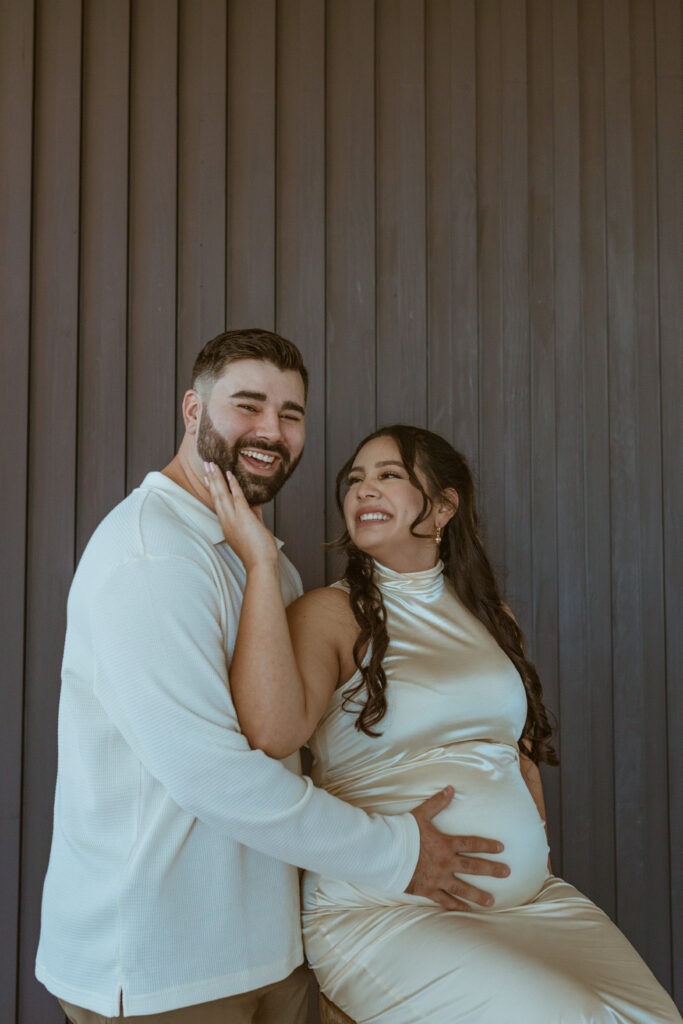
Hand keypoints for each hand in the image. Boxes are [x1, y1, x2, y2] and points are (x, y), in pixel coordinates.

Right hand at [204, 462, 278, 570]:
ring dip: (217, 478)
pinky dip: (233, 484)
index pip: (218, 503)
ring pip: (222, 494)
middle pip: (216, 496)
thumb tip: (255, 504)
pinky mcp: (243, 517)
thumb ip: (254, 515)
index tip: (209, 478)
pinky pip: (237, 497)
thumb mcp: (254, 529)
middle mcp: (226, 521)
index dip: (213, 489)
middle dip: (211, 479)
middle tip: (206, 465)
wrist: (260, 564)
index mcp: (227, 525)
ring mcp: (233, 519)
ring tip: (212, 464)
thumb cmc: (258, 551)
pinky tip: (230, 474)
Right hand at [406, 787, 509, 910]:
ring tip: (492, 901)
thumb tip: (450, 789)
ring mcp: (438, 878)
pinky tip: (467, 910)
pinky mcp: (428, 890)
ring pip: (462, 888)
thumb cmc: (403, 833)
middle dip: (491, 869)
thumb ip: (437, 803)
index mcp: (445, 844)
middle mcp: (445, 862)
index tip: (501, 848)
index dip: (487, 845)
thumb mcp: (420, 815)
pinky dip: (456, 905)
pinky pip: (445, 900)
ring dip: (478, 895)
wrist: (386, 853)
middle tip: (507, 872)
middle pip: (473, 867)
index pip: (471, 844)